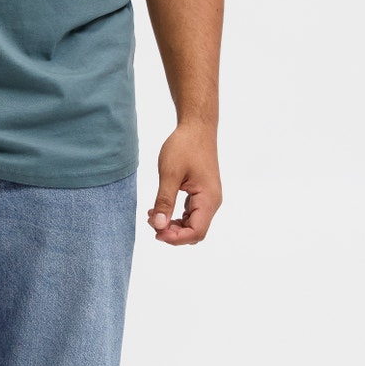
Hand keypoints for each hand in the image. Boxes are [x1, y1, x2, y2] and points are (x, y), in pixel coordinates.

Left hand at [147, 123, 221, 244]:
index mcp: (208, 199)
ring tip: (153, 215)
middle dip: (173, 233)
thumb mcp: (170, 173)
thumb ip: (165, 201)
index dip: (176, 238)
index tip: (156, 231)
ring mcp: (208, 198)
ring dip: (172, 226)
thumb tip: (159, 226)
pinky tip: (159, 210)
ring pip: (192, 224)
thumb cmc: (185, 146)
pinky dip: (175, 216)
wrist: (197, 127)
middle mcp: (212, 202)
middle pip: (195, 232)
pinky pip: (191, 214)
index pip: (196, 232)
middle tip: (152, 222)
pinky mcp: (202, 194)